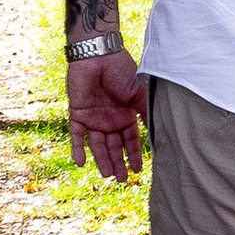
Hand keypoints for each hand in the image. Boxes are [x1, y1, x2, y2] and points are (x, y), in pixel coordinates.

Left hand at [67, 48, 148, 184]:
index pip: (129, 139)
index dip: (133, 154)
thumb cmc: (121, 70)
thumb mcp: (138, 93)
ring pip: (97, 144)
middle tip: (121, 179)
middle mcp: (109, 118)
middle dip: (118, 162)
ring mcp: (93, 117)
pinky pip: (76, 134)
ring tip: (107, 175)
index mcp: (124, 114)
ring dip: (101, 159)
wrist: (98, 55)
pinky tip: (81, 163)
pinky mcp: (77, 113)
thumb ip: (146, 112)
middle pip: (113, 145)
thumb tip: (159, 131)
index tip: (137, 169)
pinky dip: (78, 148)